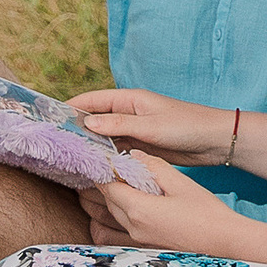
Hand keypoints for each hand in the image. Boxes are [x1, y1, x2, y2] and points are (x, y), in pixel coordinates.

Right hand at [69, 84, 227, 161]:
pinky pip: (119, 150)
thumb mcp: (150, 126)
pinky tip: (96, 167)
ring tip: (71, 158)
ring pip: (106, 137)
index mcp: (130, 99)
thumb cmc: (186, 126)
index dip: (72, 106)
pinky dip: (107, 156)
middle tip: (57, 142)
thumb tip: (87, 123)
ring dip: (92, 145)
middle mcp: (130, 113)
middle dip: (78, 128)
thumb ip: (119, 125)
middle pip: (97, 119)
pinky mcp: (143, 146)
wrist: (215, 141)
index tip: (51, 117)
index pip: (93, 100)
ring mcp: (136, 130)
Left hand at [81, 164, 248, 254]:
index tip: (103, 155)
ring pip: (108, 216)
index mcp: (138, 209)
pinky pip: (114, 233)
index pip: (107, 184)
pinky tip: (118, 210)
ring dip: (105, 200)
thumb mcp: (181, 182)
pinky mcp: (144, 247)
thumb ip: (153, 166)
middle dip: (104, 181)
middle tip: (108, 165)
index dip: (102, 168)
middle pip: (106, 200)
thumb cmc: (208, 214)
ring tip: (113, 184)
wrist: (226, 244)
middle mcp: (133, 227)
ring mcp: (137, 240)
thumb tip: (134, 155)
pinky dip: (109, 220)